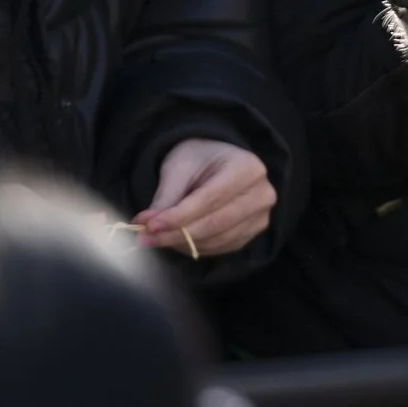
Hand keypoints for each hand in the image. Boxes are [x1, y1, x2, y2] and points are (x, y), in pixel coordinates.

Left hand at [139, 138, 276, 257]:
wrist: (217, 162)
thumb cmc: (199, 159)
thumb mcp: (179, 168)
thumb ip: (166, 197)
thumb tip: (147, 226)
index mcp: (247, 168)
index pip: (210, 199)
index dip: (179, 216)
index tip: (149, 226)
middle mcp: (262, 193)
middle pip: (216, 223)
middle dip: (177, 233)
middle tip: (145, 238)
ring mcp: (261, 215)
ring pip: (218, 239)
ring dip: (183, 243)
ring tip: (156, 238)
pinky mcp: (254, 231)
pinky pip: (222, 247)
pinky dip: (196, 247)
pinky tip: (177, 239)